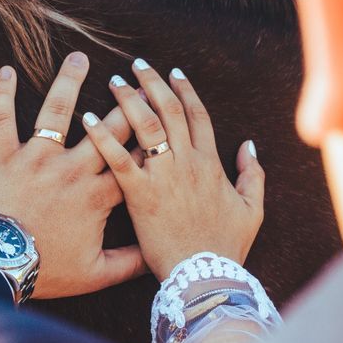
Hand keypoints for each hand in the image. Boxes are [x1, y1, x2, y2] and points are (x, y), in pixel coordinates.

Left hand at [0, 53, 146, 297]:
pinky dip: (2, 93)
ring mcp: (35, 159)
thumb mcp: (94, 274)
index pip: (133, 160)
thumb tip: (155, 255)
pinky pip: (1, 118)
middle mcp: (71, 169)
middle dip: (125, 101)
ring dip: (69, 81)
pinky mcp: (2, 156)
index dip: (151, 139)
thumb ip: (128, 263)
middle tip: (136, 79)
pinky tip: (6, 70)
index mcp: (96, 196)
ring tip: (79, 57)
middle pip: (106, 127)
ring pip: (56, 111)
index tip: (163, 117)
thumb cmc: (44, 270)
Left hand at [82, 60, 264, 280]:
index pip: (197, 116)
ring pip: (146, 126)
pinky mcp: (139, 193)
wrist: (203, 278)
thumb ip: (254, 175)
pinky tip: (88, 118)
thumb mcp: (252, 210)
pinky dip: (103, 135)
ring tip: (114, 80)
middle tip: (138, 64)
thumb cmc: (225, 247)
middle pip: (169, 111)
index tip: (172, 72)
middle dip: (153, 84)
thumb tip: (250, 146)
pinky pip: (118, 157)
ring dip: (129, 99)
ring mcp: (163, 176)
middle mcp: (187, 162)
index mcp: (211, 164)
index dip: (185, 91)